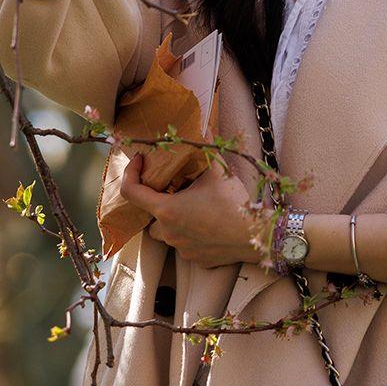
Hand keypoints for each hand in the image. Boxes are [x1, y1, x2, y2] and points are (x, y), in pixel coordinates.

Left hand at [119, 150, 262, 268]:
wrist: (255, 236)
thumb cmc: (232, 203)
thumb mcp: (217, 172)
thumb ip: (206, 148)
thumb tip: (204, 127)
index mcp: (166, 209)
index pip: (132, 192)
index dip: (131, 173)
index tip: (140, 162)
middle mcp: (169, 232)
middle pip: (149, 217)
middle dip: (157, 204)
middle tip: (173, 190)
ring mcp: (182, 248)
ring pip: (167, 234)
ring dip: (173, 221)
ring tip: (191, 208)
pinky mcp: (196, 258)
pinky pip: (186, 245)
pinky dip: (191, 235)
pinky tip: (208, 224)